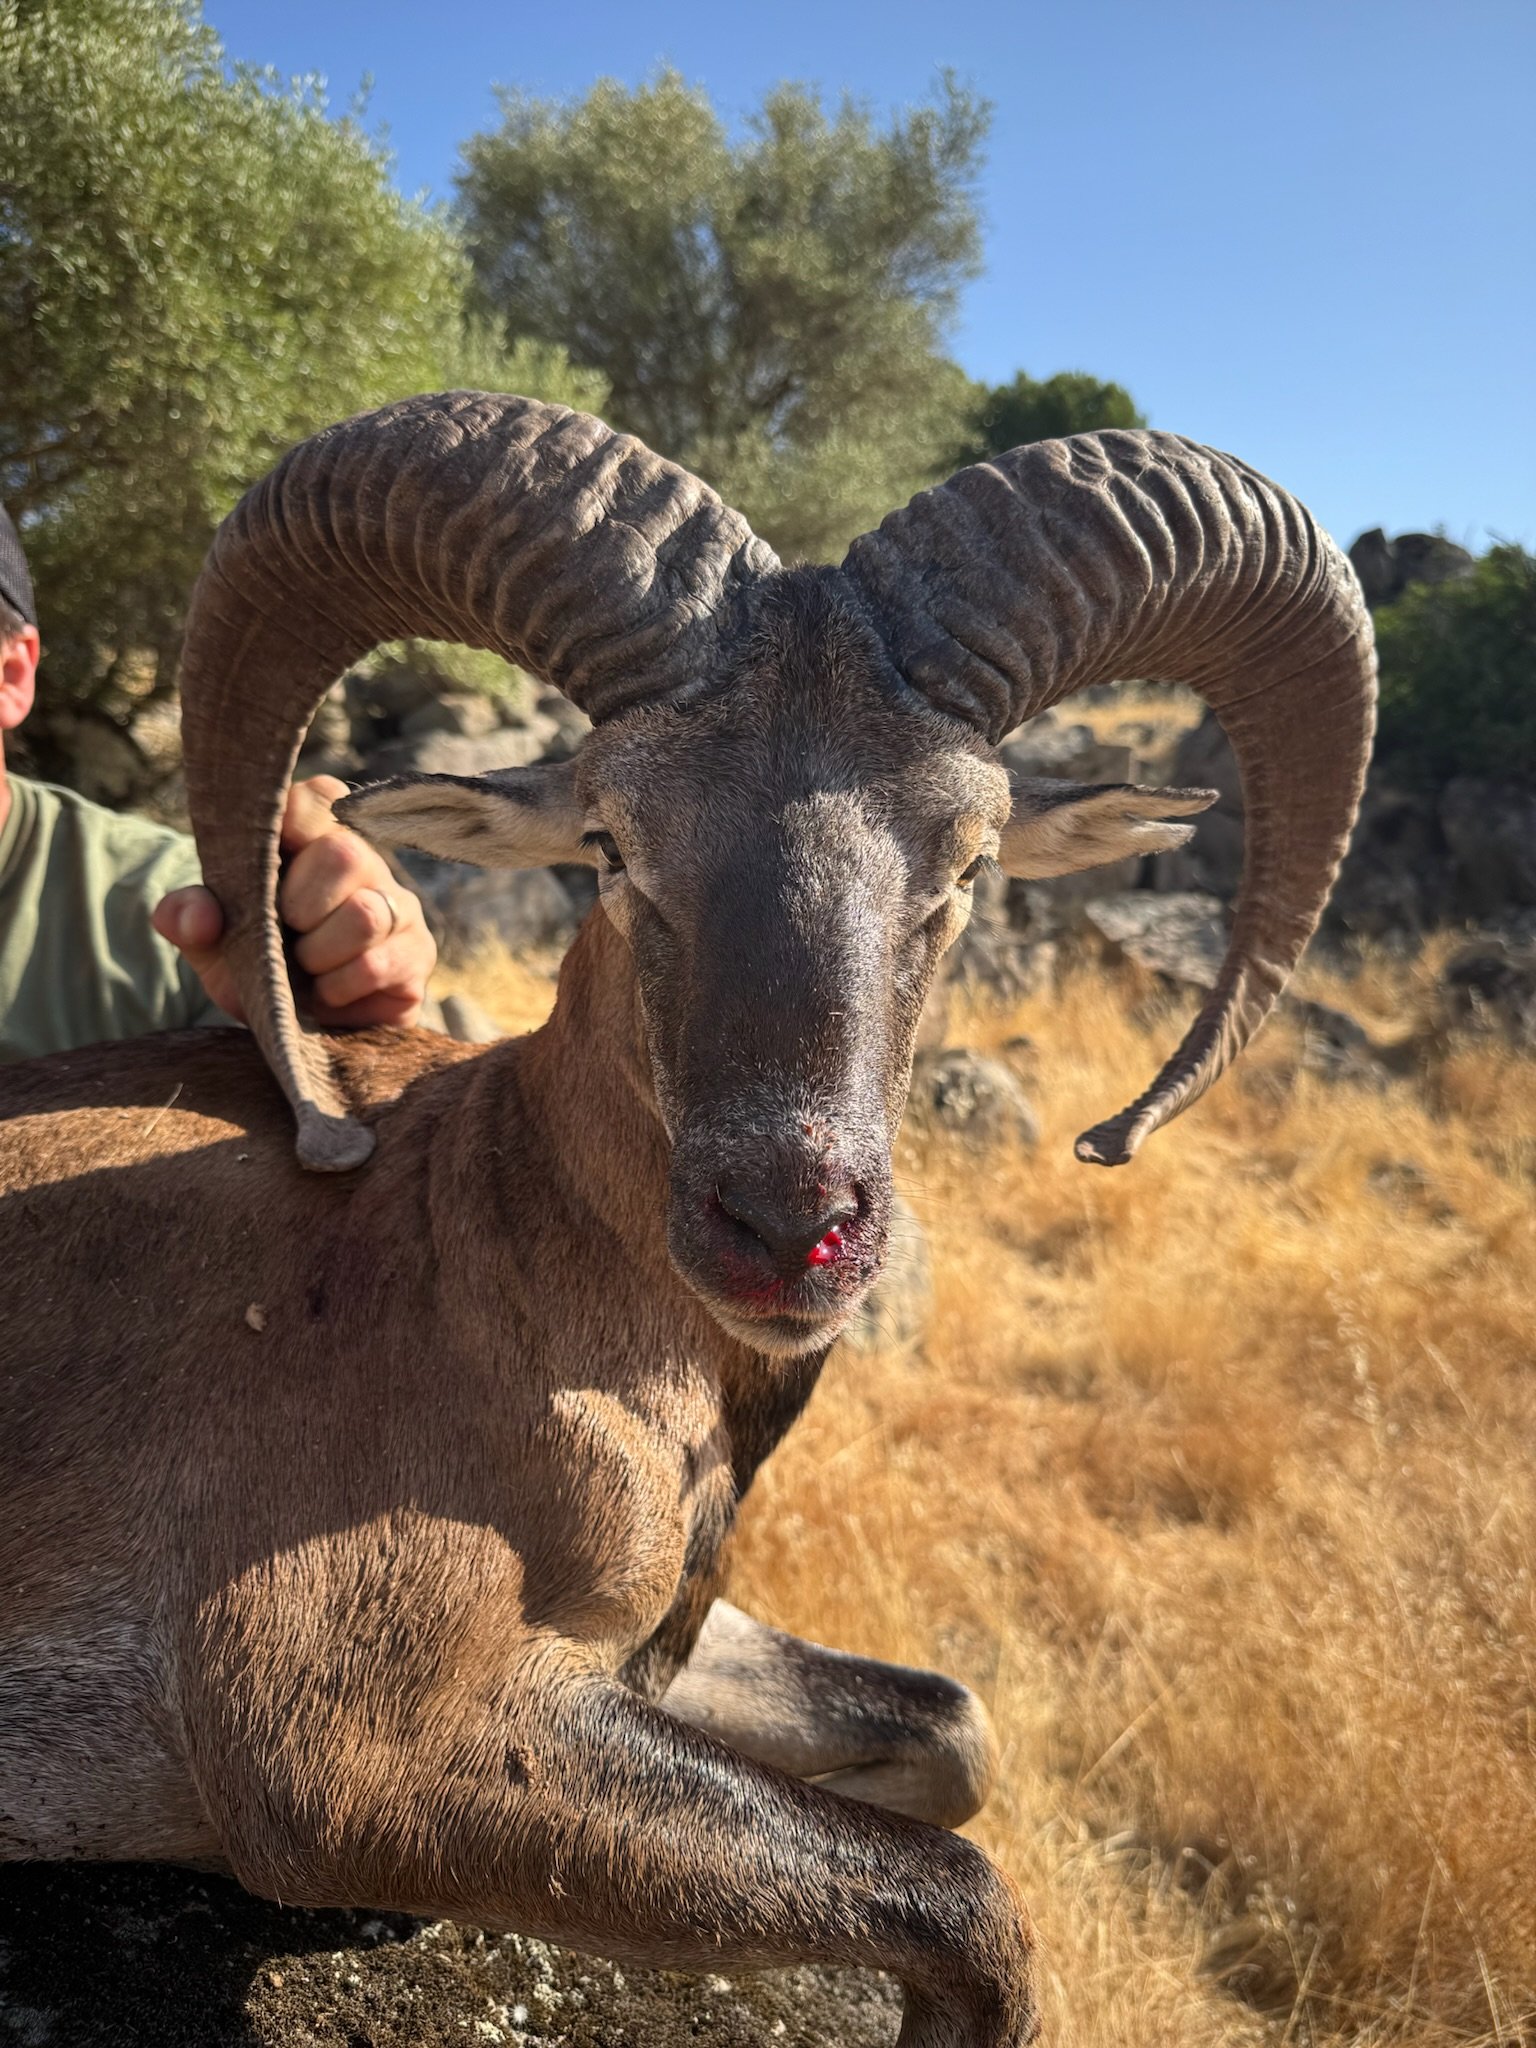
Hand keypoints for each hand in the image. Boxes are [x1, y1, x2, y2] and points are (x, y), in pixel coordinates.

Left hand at [152, 775, 436, 1028]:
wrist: (296, 1026)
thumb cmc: (258, 965)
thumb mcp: (211, 943)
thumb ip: (189, 917)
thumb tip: (196, 915)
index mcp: (314, 841)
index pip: (320, 797)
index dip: (294, 819)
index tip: (271, 857)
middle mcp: (367, 864)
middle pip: (344, 852)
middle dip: (300, 904)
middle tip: (286, 932)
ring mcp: (399, 908)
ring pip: (366, 913)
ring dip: (318, 954)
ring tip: (306, 970)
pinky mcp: (416, 955)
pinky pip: (377, 965)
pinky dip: (338, 988)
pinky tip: (328, 995)